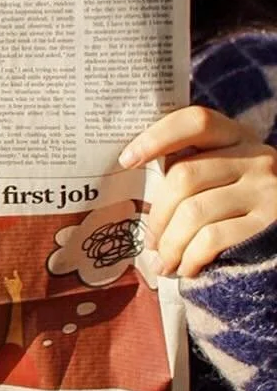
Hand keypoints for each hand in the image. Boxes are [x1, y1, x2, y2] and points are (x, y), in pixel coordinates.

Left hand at [120, 105, 276, 278]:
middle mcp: (256, 157)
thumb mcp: (226, 175)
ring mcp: (266, 189)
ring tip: (164, 263)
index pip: (195, 122)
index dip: (157, 137)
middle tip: (150, 242)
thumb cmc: (242, 207)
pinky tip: (187, 268)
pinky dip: (190, 258)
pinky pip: (212, 239)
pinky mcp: (268, 224)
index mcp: (237, 137)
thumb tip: (134, 183)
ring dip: (170, 244)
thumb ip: (193, 169)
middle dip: (158, 216)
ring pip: (193, 212)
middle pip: (184, 176)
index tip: (126, 160)